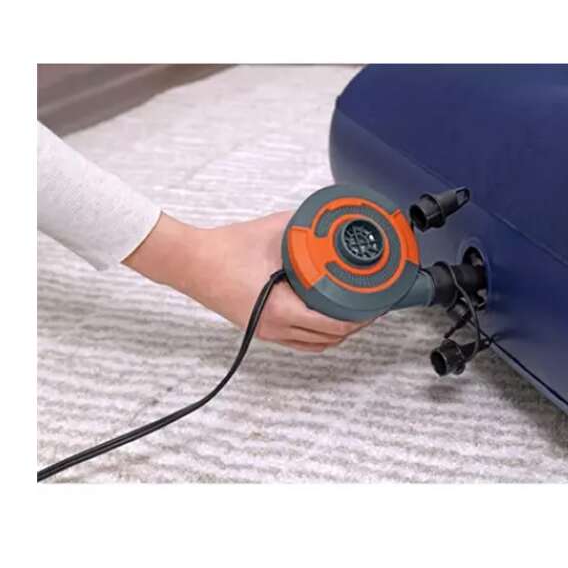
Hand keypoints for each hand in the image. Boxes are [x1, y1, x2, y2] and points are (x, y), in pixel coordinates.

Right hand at [123, 211, 370, 351]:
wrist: (190, 262)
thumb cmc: (224, 249)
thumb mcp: (274, 231)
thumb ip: (306, 228)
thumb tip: (331, 222)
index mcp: (280, 309)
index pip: (332, 325)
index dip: (360, 318)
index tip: (376, 305)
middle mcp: (275, 327)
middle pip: (329, 339)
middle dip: (355, 325)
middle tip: (372, 306)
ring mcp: (266, 331)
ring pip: (314, 344)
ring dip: (337, 332)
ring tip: (354, 312)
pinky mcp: (260, 328)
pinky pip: (298, 340)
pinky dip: (317, 333)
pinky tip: (327, 316)